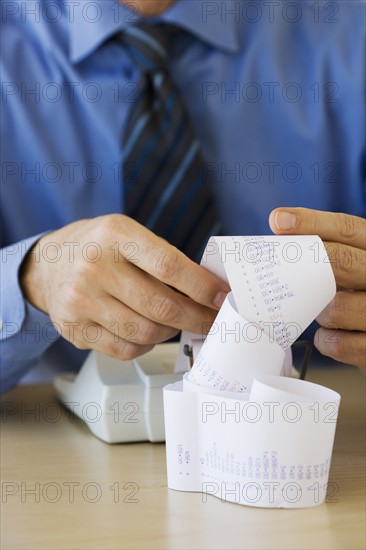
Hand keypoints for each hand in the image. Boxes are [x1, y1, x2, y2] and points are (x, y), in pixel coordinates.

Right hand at [20, 215, 228, 359]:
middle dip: (197, 318)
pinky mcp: (74, 330)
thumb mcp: (127, 233)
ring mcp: (81, 302)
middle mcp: (93, 268)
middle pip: (160, 306)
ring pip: (146, 332)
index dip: (201, 286)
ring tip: (180, 322)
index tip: (221, 297)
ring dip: (172, 332)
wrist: (47, 264)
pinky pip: (125, 349)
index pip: (168, 265)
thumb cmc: (97, 247)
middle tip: (213, 320)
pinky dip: (147, 344)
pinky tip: (150, 332)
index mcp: (115, 235)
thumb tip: (209, 291)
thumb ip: (163, 257)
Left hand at [269, 207, 365, 367]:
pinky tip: (331, 336)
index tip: (278, 220)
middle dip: (309, 263)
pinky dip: (327, 341)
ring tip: (324, 314)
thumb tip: (277, 235)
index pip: (347, 228)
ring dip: (320, 313)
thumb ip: (325, 256)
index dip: (311, 222)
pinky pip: (339, 343)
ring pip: (337, 307)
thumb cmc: (359, 301)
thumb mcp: (351, 272)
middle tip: (283, 268)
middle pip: (345, 261)